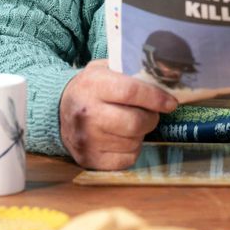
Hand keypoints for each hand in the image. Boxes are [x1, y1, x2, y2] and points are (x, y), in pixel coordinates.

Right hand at [59, 59, 177, 169]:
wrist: (59, 109)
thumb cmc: (90, 87)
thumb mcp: (104, 69)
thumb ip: (130, 71)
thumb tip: (164, 77)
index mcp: (93, 85)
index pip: (131, 92)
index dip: (156, 98)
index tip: (171, 103)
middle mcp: (87, 113)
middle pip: (135, 122)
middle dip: (151, 119)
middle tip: (151, 114)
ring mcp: (86, 139)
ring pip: (133, 142)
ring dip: (141, 134)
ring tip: (132, 124)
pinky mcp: (88, 159)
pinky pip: (126, 159)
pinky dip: (132, 150)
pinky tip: (124, 139)